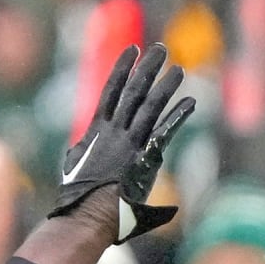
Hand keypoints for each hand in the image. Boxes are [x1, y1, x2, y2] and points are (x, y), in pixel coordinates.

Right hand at [49, 44, 195, 243]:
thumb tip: (78, 149)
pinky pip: (166, 132)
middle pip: (133, 92)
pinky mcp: (145, 158)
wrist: (88, 213)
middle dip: (147, 68)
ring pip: (151, 107)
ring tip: (178, 69)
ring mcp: (130, 143)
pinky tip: (190, 101)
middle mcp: (115, 132)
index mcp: (96, 131)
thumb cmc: (79, 196)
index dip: (122, 69)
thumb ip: (81, 151)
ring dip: (166, 86)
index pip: (111, 91)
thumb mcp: (73, 166)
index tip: (132, 50)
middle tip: (159, 49)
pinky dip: (178, 115)